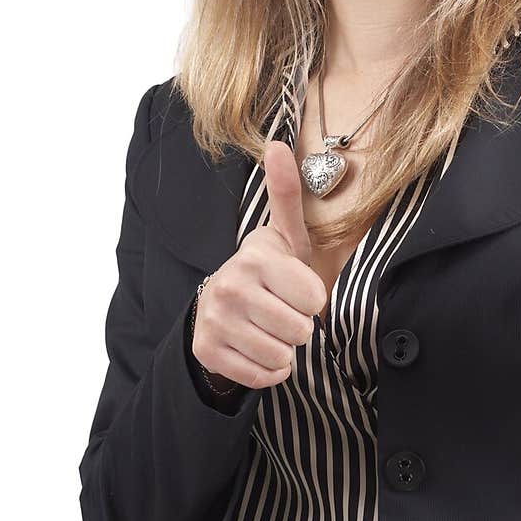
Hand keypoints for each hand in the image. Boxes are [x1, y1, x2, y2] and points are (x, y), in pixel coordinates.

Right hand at [191, 140, 327, 388]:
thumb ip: (287, 193)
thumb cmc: (268, 271)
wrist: (222, 306)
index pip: (314, 299)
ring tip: (269, 327)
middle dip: (299, 326)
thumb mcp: (284, 234)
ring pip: (282, 356)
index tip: (296, 289)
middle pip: (300, 330)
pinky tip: (256, 348)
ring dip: (284, 349)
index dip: (313, 299)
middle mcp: (230, 286)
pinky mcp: (206, 350)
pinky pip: (263, 377)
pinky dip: (268, 370)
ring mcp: (215, 320)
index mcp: (256, 257)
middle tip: (282, 310)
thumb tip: (278, 143)